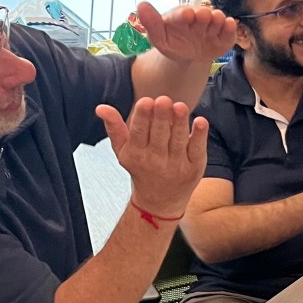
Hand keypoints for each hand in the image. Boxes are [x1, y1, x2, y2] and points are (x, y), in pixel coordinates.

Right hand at [96, 96, 208, 217]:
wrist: (160, 202)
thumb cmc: (141, 169)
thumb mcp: (123, 152)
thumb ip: (114, 128)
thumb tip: (101, 108)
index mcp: (137, 154)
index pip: (138, 133)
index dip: (142, 118)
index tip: (146, 101)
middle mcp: (156, 161)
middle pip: (159, 136)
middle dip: (161, 118)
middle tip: (163, 100)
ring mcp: (177, 165)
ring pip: (178, 141)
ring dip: (180, 123)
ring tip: (180, 106)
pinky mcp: (194, 167)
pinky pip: (197, 150)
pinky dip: (199, 136)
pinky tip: (201, 122)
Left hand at [136, 2, 235, 62]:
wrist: (187, 55)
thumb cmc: (172, 42)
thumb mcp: (159, 37)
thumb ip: (152, 23)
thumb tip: (141, 4)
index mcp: (181, 16)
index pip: (181, 14)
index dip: (184, 14)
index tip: (187, 14)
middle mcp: (198, 18)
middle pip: (202, 15)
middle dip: (204, 15)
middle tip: (204, 16)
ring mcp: (212, 27)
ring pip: (217, 21)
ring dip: (218, 20)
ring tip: (218, 20)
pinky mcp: (223, 38)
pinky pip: (229, 33)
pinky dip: (230, 30)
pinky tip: (230, 25)